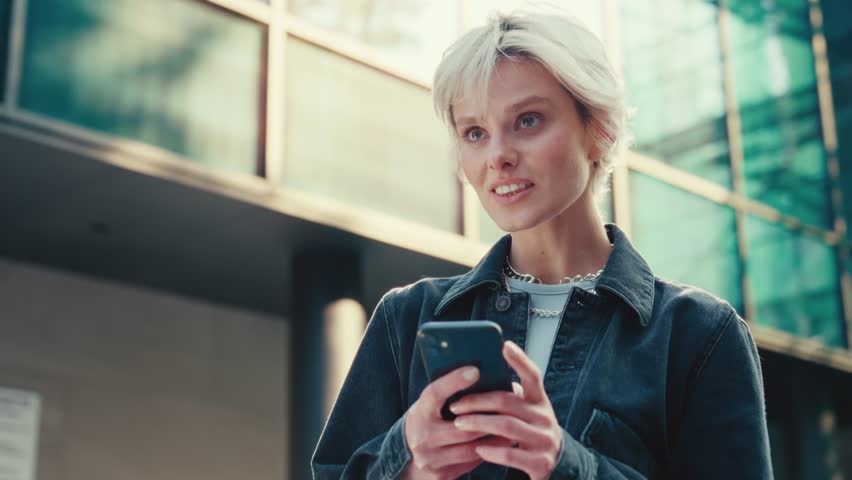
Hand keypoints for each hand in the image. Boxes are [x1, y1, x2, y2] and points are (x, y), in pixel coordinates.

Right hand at [402, 365, 514, 479]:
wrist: (409, 455)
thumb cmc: (427, 421)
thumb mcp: (430, 405)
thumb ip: (447, 393)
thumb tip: (477, 372)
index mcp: (419, 412)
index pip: (435, 393)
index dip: (454, 381)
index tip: (475, 370)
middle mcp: (422, 436)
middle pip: (462, 426)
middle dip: (488, 417)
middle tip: (510, 407)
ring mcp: (431, 458)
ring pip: (471, 448)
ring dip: (494, 438)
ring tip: (512, 428)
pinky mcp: (442, 474)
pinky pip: (471, 463)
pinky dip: (488, 452)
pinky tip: (501, 444)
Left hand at [448, 341, 562, 479]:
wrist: (551, 463)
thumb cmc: (526, 429)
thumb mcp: (523, 410)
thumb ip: (506, 396)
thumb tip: (470, 378)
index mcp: (539, 399)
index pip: (533, 374)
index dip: (520, 359)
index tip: (504, 345)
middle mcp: (545, 416)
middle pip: (507, 401)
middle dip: (477, 401)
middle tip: (454, 405)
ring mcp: (544, 440)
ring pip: (506, 426)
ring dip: (478, 423)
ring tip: (458, 424)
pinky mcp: (540, 463)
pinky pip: (510, 453)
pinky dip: (491, 450)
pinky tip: (477, 448)